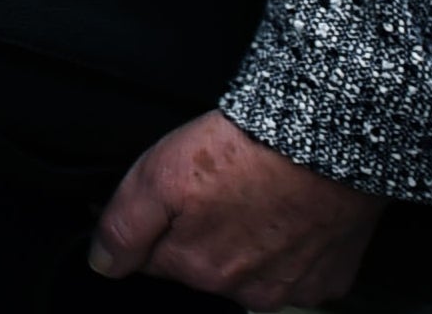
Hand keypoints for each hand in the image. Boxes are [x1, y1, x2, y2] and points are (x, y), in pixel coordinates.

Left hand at [90, 112, 381, 305]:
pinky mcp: (328, 277)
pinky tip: (287, 212)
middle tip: (219, 187)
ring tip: (255, 195)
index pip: (156, 258)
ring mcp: (290, 287)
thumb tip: (103, 263)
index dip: (160, 222)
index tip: (177, 195)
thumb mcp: (158, 175)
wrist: (322, 141)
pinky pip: (297, 268)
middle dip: (203, 230)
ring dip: (247, 239)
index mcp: (198, 268)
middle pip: (204, 264)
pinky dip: (290, 246)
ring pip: (251, 267)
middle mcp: (244, 291)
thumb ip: (124, 227)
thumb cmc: (242, 151)